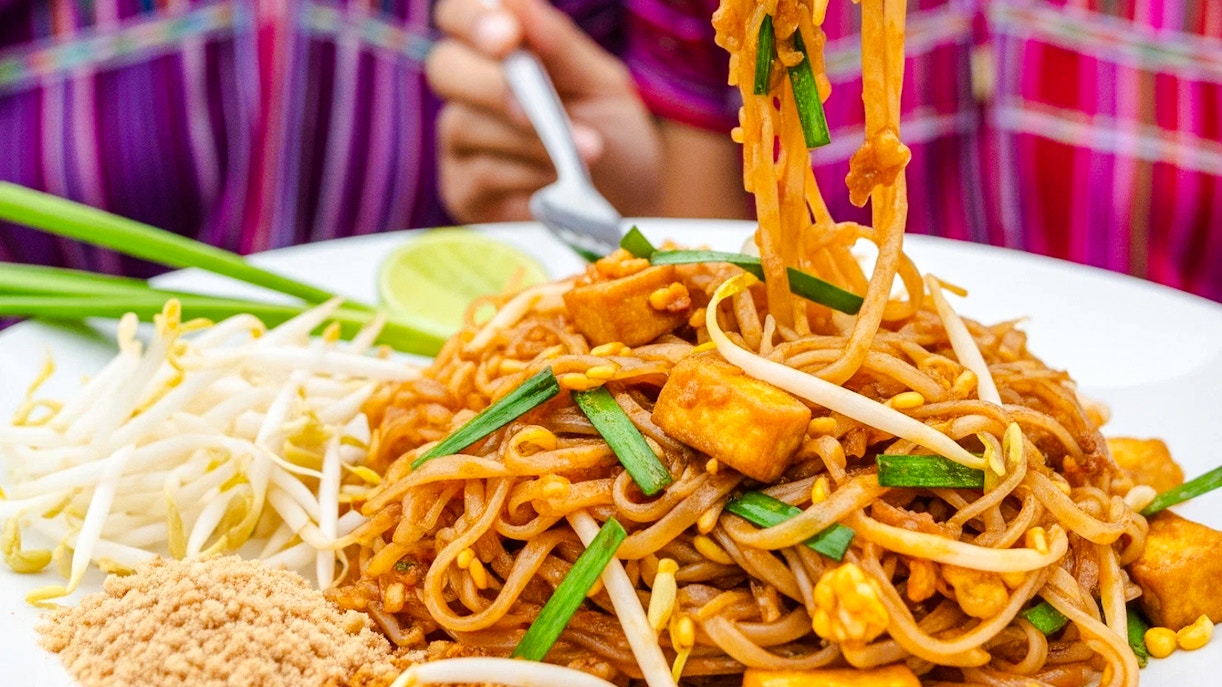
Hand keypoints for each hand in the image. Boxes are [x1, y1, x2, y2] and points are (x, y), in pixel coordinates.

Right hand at [427, 0, 663, 222]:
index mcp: (497, 48)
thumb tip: (519, 7)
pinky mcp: (463, 191)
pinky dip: (528, 175)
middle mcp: (467, 90)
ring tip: (586, 152)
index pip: (457, 14)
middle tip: (538, 110)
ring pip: (465, 125)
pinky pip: (481, 174)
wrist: (630, 199)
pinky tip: (559, 183)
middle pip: (445, 68)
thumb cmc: (612, 130)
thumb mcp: (601, 84)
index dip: (472, 19)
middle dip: (494, 87)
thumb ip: (559, 46)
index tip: (507, 38)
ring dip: (530, 140)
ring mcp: (460, 142)